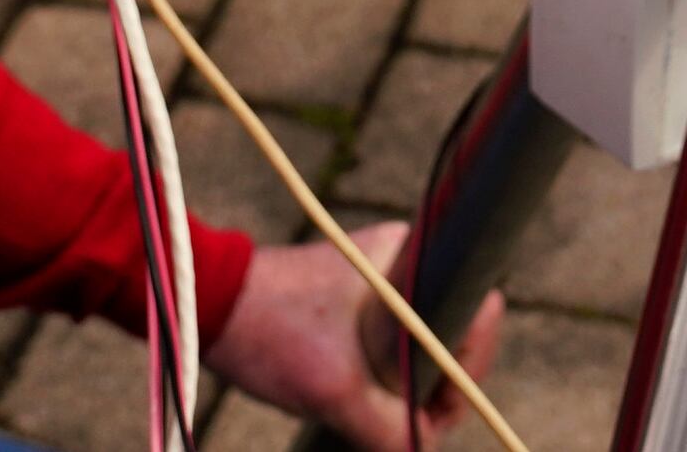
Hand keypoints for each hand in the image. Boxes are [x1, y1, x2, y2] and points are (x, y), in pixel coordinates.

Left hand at [206, 228, 507, 450]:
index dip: (465, 373)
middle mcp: (407, 257)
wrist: (208, 304)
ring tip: (374, 413)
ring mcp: (383, 276)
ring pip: (421, 344)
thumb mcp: (336, 393)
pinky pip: (394, 342)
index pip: (478, 317)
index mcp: (414, 255)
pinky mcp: (358, 296)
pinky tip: (360, 400)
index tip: (433, 409)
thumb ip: (389, 430)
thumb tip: (421, 451)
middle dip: (433, 386)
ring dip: (404, 384)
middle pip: (452, 336)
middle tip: (403, 422)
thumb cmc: (272, 331)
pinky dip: (383, 376)